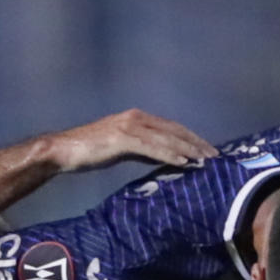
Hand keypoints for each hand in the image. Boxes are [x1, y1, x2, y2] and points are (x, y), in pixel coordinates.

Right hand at [47, 108, 214, 172]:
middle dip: (196, 142)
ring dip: (188, 149)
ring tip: (204, 160)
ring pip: (166, 137)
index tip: (208, 150)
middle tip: (214, 156)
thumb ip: (143, 150)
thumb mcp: (122, 149)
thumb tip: (164, 158)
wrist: (64, 151)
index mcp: (137, 118)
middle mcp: (136, 117)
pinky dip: (169, 154)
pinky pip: (152, 147)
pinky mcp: (122, 138)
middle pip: (174, 129)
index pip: (172, 127)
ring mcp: (129, 127)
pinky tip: (183, 162)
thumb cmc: (90, 151)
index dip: (191, 137)